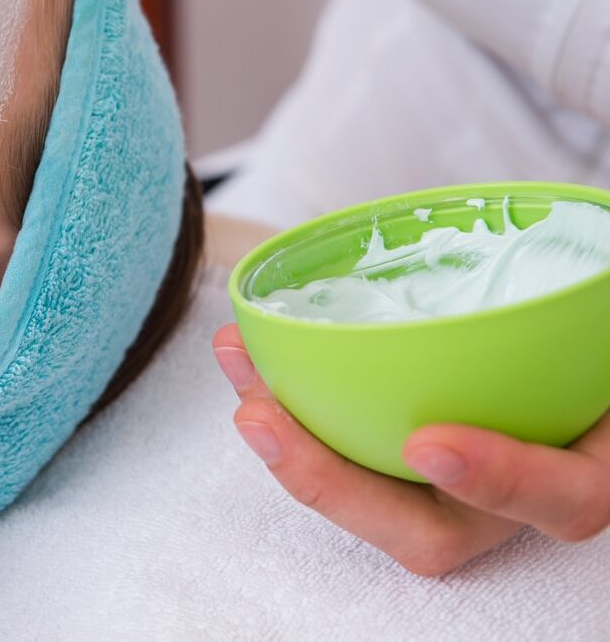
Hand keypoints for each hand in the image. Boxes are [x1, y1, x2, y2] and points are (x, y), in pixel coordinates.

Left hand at [212, 323, 609, 575]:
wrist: (584, 337)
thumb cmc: (597, 341)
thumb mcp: (606, 340)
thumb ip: (593, 326)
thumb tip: (594, 282)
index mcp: (585, 468)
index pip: (564, 498)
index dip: (500, 481)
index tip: (428, 445)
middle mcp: (519, 494)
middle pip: (427, 528)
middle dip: (330, 482)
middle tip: (259, 418)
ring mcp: (463, 481)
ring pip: (371, 491)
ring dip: (289, 439)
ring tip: (238, 371)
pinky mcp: (409, 445)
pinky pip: (345, 446)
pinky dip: (289, 401)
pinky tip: (243, 355)